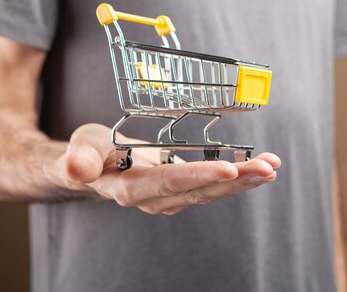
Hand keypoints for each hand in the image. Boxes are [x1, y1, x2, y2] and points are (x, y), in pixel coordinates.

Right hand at [48, 123, 280, 214]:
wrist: (92, 167)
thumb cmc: (87, 152)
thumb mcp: (79, 148)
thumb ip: (79, 159)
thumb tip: (74, 167)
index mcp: (129, 189)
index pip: (166, 184)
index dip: (196, 176)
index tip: (226, 168)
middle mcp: (154, 199)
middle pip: (198, 191)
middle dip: (234, 179)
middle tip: (267, 167)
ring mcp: (170, 197)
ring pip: (210, 191)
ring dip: (243, 180)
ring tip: (271, 166)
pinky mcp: (181, 189)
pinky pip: (211, 185)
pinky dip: (236, 176)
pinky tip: (258, 166)